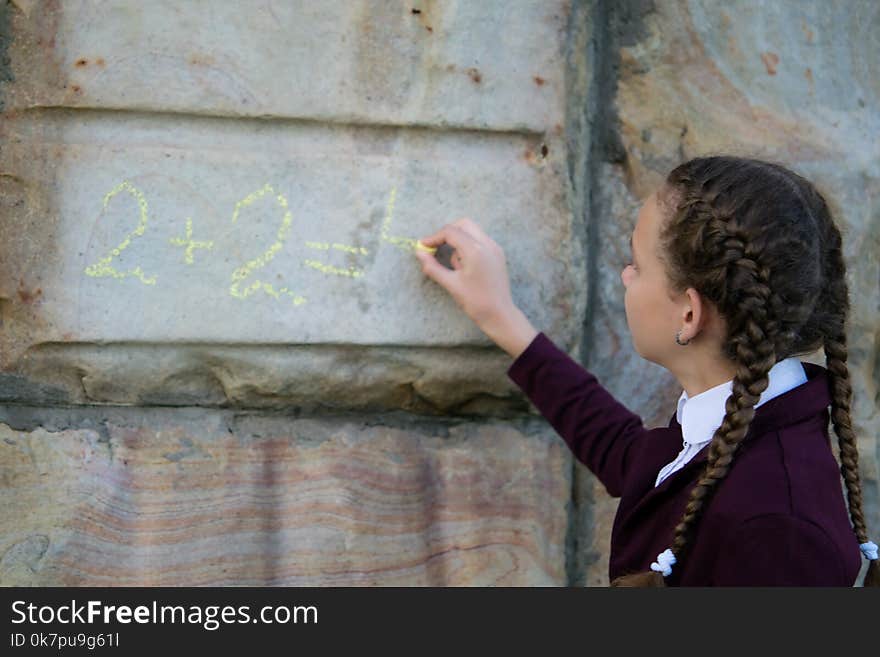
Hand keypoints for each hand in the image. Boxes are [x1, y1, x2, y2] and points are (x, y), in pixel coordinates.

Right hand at [415, 218, 538, 358]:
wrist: (499, 315)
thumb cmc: (475, 301)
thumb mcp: (451, 284)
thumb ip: (433, 267)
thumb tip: (419, 252)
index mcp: (475, 250)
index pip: (451, 232)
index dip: (434, 237)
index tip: (423, 247)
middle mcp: (487, 244)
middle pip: (463, 224)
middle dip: (447, 233)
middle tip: (435, 248)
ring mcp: (495, 248)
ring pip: (472, 231)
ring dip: (458, 241)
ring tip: (455, 266)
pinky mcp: (497, 254)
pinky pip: (479, 241)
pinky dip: (468, 246)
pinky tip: (465, 267)